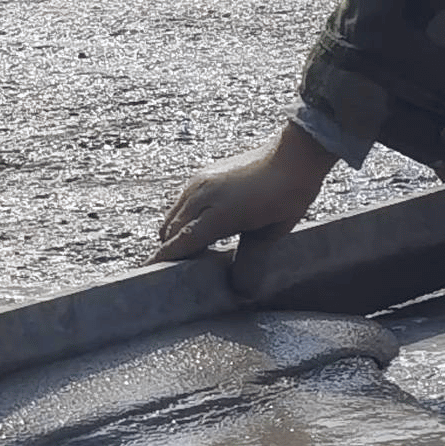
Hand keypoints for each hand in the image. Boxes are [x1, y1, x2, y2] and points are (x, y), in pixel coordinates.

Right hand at [153, 122, 333, 260]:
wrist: (293, 155)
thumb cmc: (289, 194)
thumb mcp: (272, 233)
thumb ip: (250, 259)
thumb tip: (241, 289)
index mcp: (220, 212)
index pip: (182, 242)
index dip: (164, 259)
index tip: (150, 272)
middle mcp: (202, 195)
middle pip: (171, 232)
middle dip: (172, 252)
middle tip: (184, 272)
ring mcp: (199, 182)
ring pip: (173, 217)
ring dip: (177, 235)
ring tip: (195, 253)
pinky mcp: (201, 176)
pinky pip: (181, 203)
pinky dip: (184, 219)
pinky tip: (203, 229)